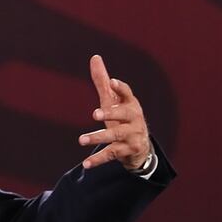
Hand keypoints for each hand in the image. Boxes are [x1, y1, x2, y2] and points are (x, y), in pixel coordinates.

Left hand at [78, 55, 150, 170]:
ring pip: (115, 136)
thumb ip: (103, 82)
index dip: (120, 88)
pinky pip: (111, 154)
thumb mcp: (113, 101)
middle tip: (95, 114)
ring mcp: (132, 136)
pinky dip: (98, 160)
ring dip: (98, 138)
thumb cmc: (122, 118)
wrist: (140, 147)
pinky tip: (86, 164)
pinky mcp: (128, 151)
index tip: (112, 82)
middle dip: (111, 114)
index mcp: (130, 104)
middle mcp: (134, 119)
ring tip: (81, 140)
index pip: (127, 93)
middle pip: (123, 115)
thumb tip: (95, 57)